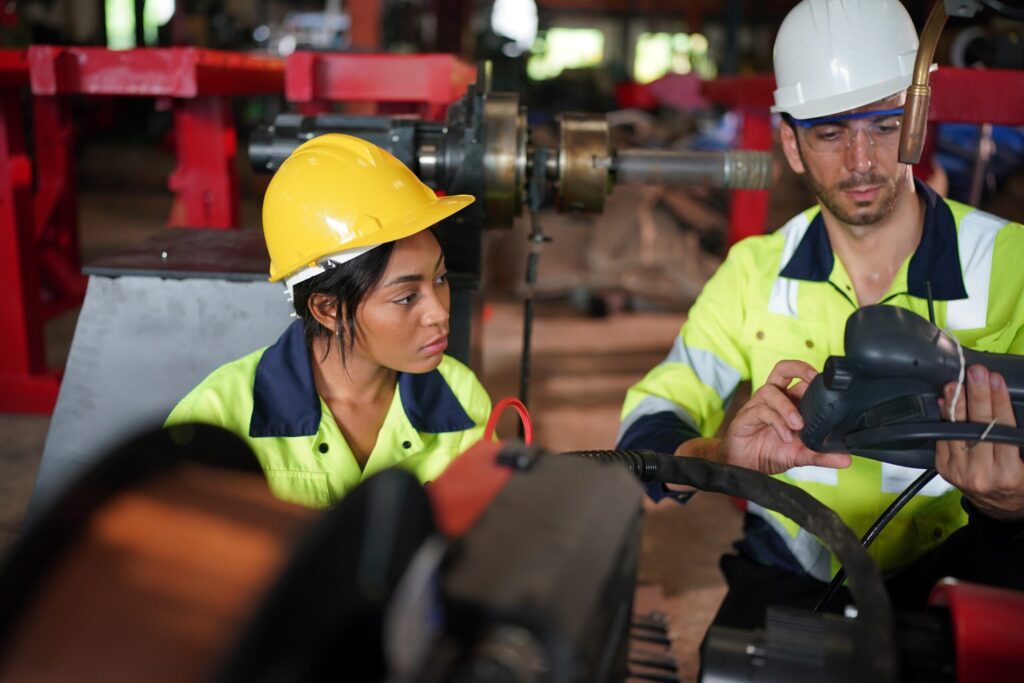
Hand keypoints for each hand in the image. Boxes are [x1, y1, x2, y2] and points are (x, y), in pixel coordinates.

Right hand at [721, 360, 850, 473]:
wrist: (743, 467)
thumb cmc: (769, 453)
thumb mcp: (800, 455)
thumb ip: (821, 455)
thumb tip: (847, 460)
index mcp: (787, 402)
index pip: (801, 380)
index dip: (814, 378)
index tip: (832, 387)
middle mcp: (772, 399)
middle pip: (782, 370)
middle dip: (798, 368)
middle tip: (814, 378)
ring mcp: (757, 406)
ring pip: (770, 391)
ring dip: (786, 407)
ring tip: (798, 426)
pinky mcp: (745, 417)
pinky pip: (760, 411)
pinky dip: (776, 422)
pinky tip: (785, 437)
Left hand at [936, 365, 1023, 520]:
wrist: (998, 506)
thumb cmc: (1017, 481)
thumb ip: (1017, 438)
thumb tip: (1000, 400)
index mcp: (1010, 474)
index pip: (1002, 429)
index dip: (998, 402)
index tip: (996, 379)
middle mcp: (982, 473)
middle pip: (978, 427)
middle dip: (977, 396)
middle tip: (975, 373)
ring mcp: (959, 471)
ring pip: (957, 431)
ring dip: (956, 404)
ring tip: (956, 383)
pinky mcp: (944, 468)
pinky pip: (942, 438)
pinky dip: (944, 417)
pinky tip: (944, 401)